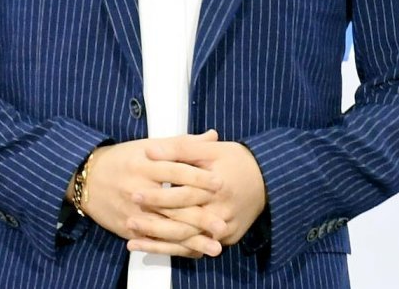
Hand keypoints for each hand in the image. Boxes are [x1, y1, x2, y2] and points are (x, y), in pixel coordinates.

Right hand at [66, 130, 224, 257]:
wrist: (88, 178)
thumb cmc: (123, 158)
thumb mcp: (149, 145)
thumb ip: (182, 143)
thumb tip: (212, 135)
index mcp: (145, 163)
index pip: (176, 170)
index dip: (198, 176)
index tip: (220, 183)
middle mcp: (138, 187)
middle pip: (173, 203)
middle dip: (200, 215)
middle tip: (222, 223)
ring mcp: (133, 211)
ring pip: (166, 228)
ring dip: (192, 239)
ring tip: (215, 246)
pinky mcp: (128, 228)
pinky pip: (155, 241)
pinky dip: (175, 248)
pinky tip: (193, 252)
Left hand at [126, 136, 266, 255]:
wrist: (269, 179)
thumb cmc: (236, 160)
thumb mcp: (211, 150)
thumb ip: (181, 149)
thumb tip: (151, 150)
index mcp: (218, 187)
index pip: (183, 194)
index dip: (159, 195)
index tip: (135, 193)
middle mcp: (222, 212)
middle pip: (184, 222)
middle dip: (154, 223)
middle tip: (129, 219)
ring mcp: (225, 230)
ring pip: (188, 241)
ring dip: (160, 242)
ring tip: (133, 240)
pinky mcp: (226, 240)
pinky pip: (197, 248)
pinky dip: (174, 249)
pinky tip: (153, 249)